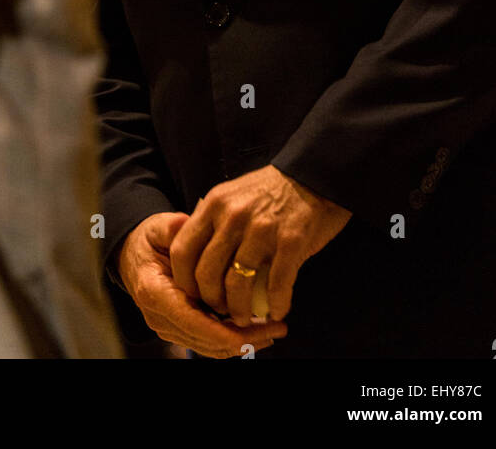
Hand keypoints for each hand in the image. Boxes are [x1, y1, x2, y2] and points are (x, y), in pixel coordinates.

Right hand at [117, 211, 287, 358]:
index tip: (254, 330)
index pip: (191, 321)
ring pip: (210, 347)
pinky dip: (233, 339)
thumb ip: (172, 227)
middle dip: (244, 340)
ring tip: (273, 330)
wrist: (134, 255)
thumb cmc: (150, 239)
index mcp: (154, 291)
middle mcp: (159, 316)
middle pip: (206, 340)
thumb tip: (185, 224)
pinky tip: (256, 330)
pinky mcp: (178, 329)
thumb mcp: (159, 227)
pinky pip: (209, 341)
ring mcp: (168, 326)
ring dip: (243, 342)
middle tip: (278, 329)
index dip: (223, 331)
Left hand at [169, 165, 351, 327]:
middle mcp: (233, 216)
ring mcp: (262, 229)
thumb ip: (213, 225)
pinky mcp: (291, 241)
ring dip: (240, 310)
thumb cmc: (269, 192)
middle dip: (211, 301)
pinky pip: (276, 284)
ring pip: (237, 284)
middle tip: (220, 311)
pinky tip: (277, 311)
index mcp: (214, 204)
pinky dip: (276, 304)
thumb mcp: (231, 197)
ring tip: (244, 319)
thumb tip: (196, 266)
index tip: (194, 295)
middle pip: (206, 273)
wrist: (312, 176)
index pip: (183, 250)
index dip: (184, 281)